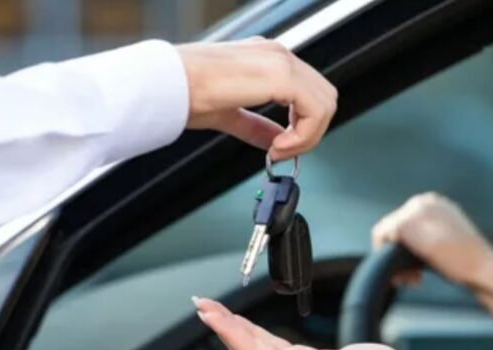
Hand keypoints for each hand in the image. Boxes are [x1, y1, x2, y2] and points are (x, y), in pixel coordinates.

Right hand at [177, 38, 337, 159]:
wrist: (166, 84)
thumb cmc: (183, 90)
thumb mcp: (229, 112)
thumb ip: (257, 125)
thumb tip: (273, 140)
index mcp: (266, 60)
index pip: (308, 93)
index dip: (303, 126)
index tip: (280, 147)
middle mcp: (277, 55)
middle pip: (325, 97)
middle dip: (311, 132)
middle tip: (283, 151)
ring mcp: (280, 61)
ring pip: (326, 102)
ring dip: (309, 135)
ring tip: (279, 150)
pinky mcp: (280, 75)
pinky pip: (315, 109)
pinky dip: (304, 134)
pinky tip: (278, 145)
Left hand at [193, 297, 411, 349]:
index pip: (248, 349)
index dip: (225, 329)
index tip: (207, 311)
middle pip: (244, 345)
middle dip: (221, 324)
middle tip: (201, 303)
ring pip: (253, 344)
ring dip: (232, 326)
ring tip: (214, 311)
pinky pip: (268, 343)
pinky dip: (251, 330)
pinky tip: (244, 325)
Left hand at [372, 192, 492, 289]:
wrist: (483, 267)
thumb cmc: (469, 261)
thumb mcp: (445, 238)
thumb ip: (427, 234)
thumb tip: (402, 242)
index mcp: (433, 202)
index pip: (403, 222)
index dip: (405, 248)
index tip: (417, 269)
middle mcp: (423, 200)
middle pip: (391, 228)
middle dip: (399, 255)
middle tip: (413, 278)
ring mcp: (413, 210)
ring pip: (384, 233)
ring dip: (392, 259)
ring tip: (411, 279)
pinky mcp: (405, 223)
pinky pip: (379, 238)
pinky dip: (386, 257)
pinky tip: (408, 275)